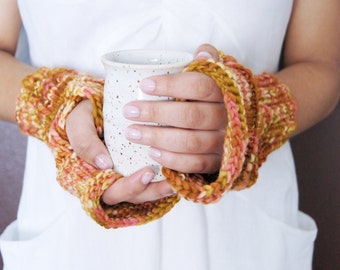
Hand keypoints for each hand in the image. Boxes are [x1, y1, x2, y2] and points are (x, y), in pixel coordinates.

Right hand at [66, 96, 173, 204]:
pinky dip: (164, 177)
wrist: (91, 105)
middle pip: (132, 196)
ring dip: (161, 188)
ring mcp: (124, 174)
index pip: (111, 192)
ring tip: (178, 178)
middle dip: (152, 191)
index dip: (129, 188)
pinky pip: (151, 179)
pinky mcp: (136, 165)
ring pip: (144, 191)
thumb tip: (105, 163)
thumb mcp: (78, 124)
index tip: (146, 174)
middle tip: (169, 181)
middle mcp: (111, 179)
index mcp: (93, 175)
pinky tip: (178, 169)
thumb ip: (85, 142)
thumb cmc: (83, 116)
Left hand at [123, 44, 225, 173]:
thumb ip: (209, 61)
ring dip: (157, 138)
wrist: (234, 130)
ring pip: (190, 142)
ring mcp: (223, 143)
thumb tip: (202, 53)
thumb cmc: (213, 99)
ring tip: (131, 133)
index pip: (200, 86)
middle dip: (156, 113)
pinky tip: (151, 152)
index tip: (144, 85)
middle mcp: (227, 119)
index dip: (171, 85)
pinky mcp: (217, 162)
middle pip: (190, 116)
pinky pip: (195, 164)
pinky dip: (172, 159)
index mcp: (225, 94)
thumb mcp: (215, 77)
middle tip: (129, 111)